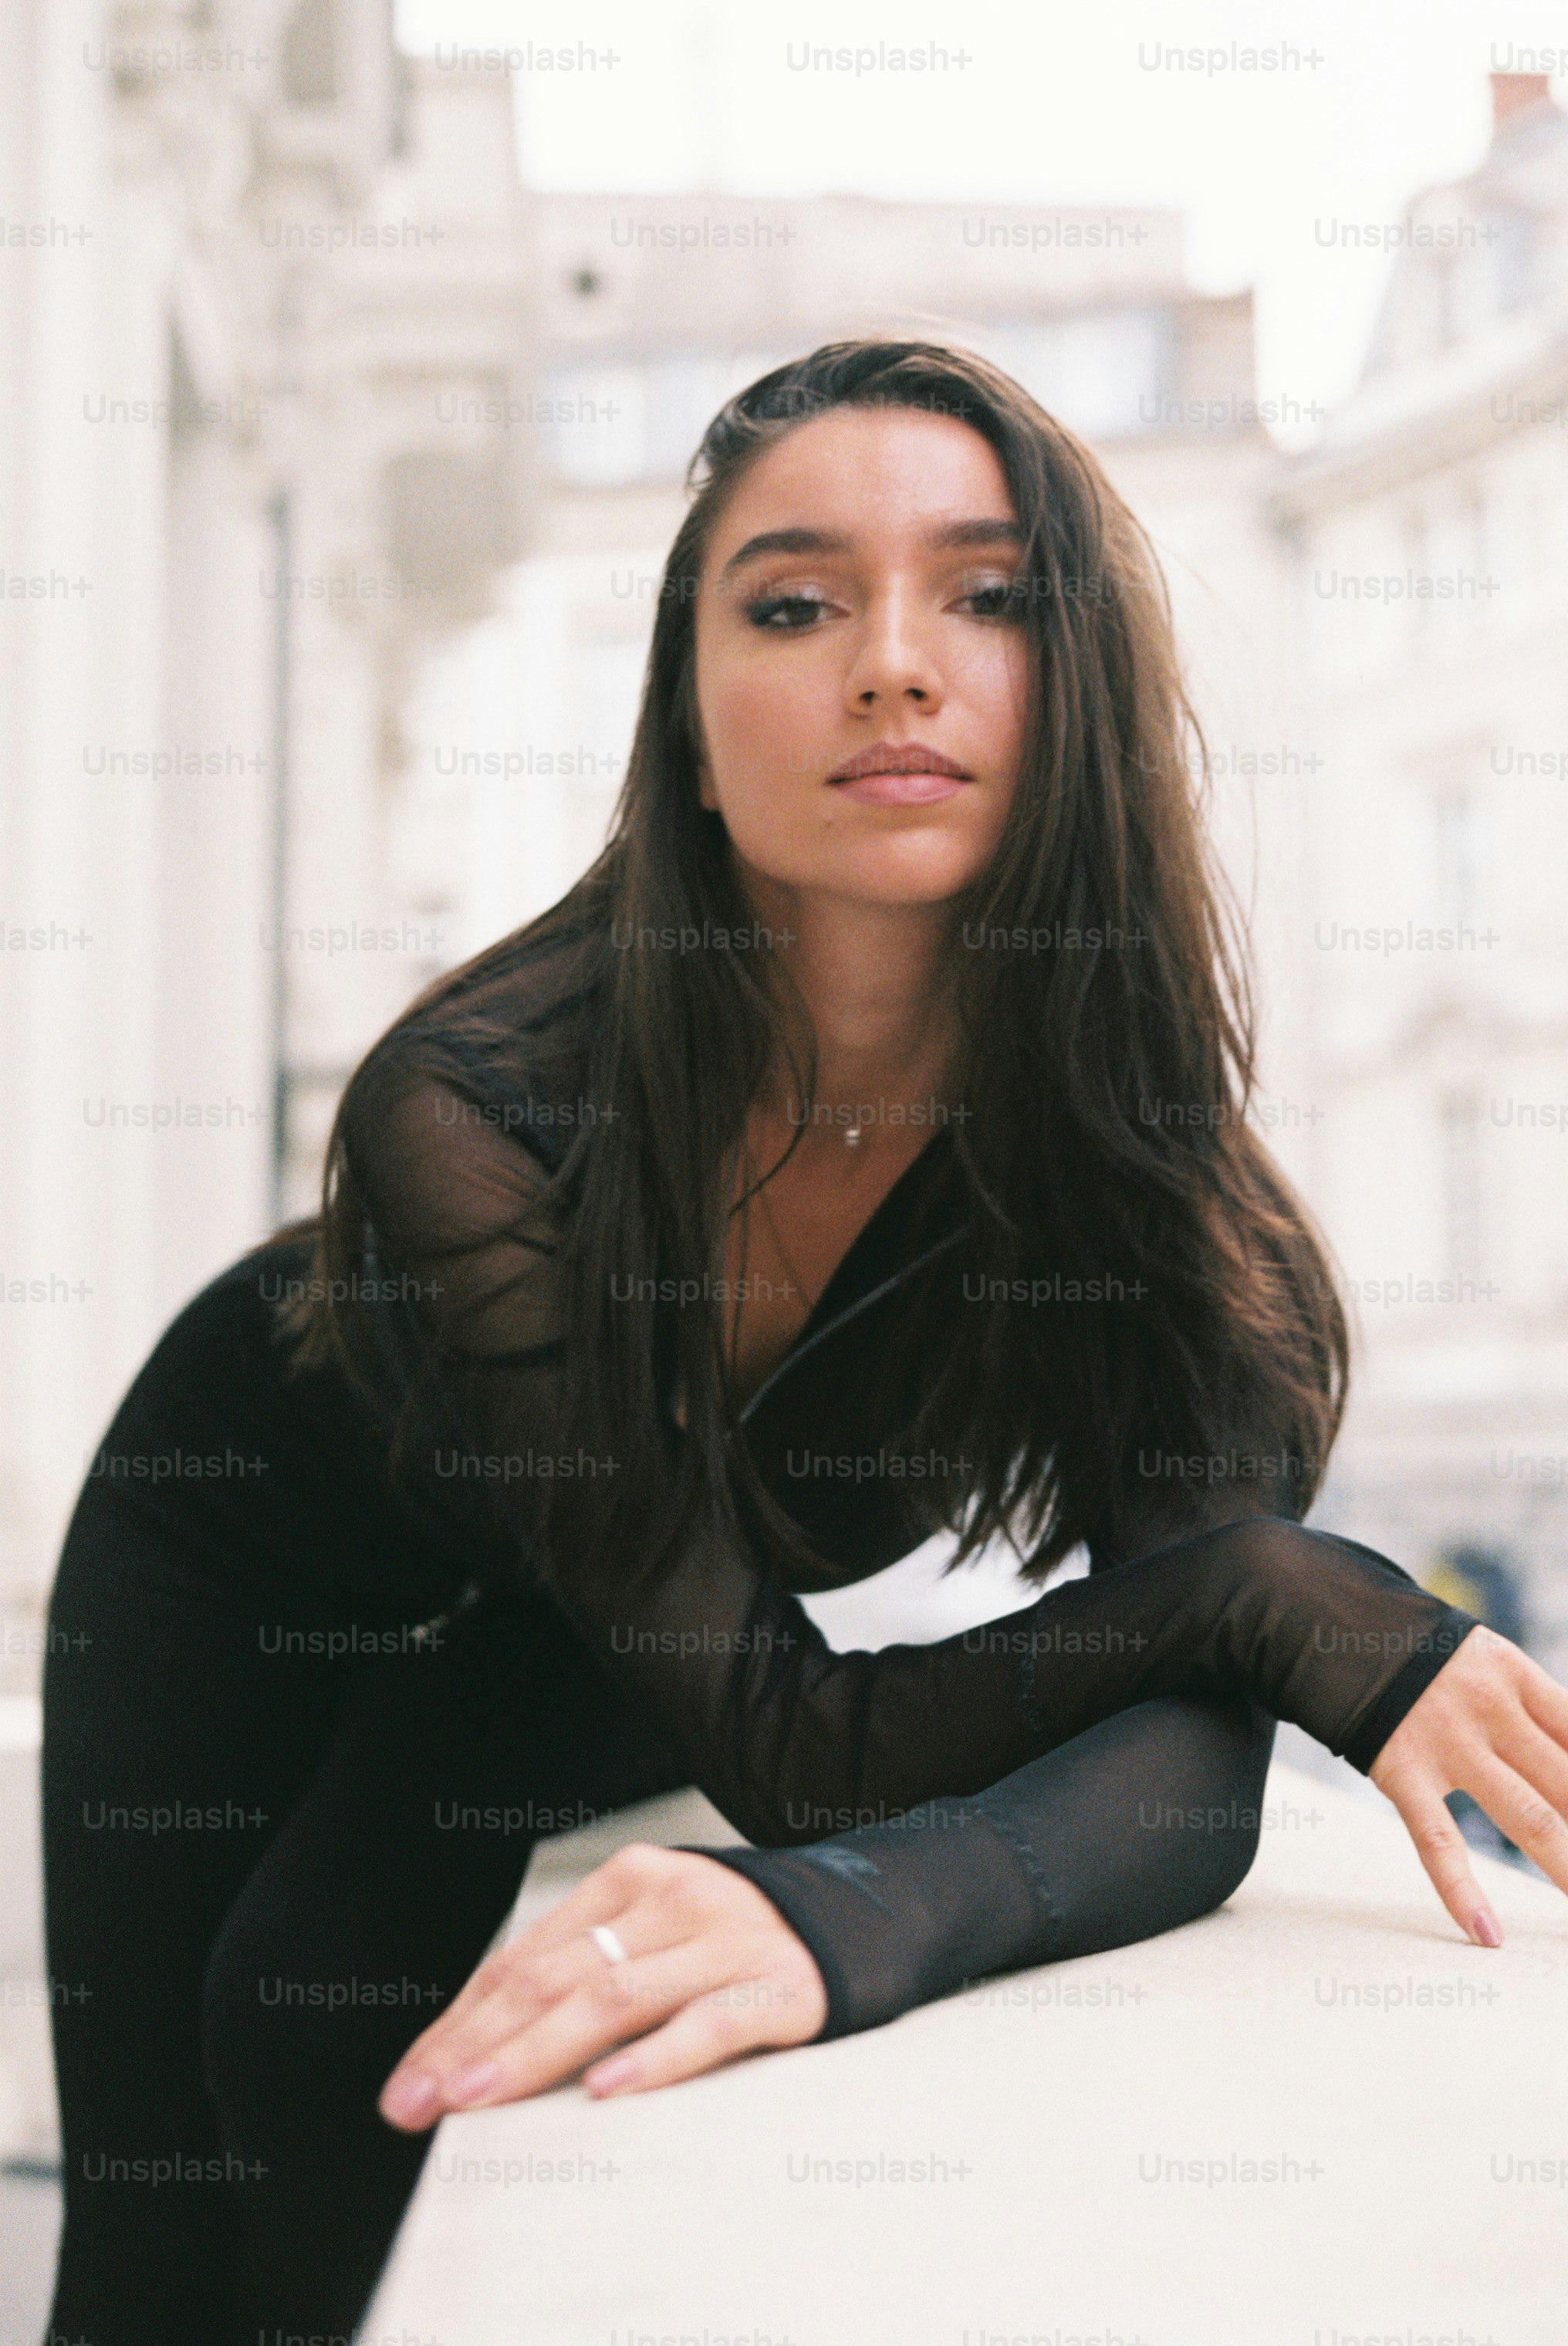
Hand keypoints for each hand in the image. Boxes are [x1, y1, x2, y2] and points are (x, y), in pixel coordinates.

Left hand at [378, 1843, 827, 2128]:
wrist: (864, 1916)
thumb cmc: (730, 1943)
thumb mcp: (653, 1933)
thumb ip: (583, 1970)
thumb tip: (480, 2046)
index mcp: (630, 1880)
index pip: (524, 1958)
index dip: (459, 2022)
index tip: (411, 2083)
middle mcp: (674, 1899)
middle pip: (555, 1976)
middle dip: (476, 2044)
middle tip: (419, 2102)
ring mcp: (727, 1942)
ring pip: (615, 1999)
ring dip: (536, 2054)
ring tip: (480, 2097)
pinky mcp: (780, 1990)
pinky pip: (709, 2026)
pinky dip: (654, 2060)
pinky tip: (607, 2090)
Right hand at [1369, 1624, 1567, 1945]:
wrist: (1327, 1623)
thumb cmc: (1415, 1651)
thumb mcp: (1480, 1659)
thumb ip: (1527, 1708)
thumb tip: (1564, 1771)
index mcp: (1514, 1674)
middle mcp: (1491, 1709)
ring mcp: (1447, 1743)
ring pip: (1528, 1817)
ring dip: (1567, 1866)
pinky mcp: (1402, 1772)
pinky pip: (1438, 1842)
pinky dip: (1462, 1892)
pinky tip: (1486, 1934)